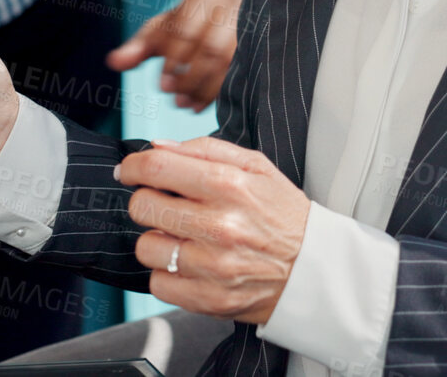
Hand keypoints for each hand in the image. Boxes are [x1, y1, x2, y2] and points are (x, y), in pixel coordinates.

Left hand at [107, 0, 240, 110]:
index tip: (162, 86)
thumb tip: (113, 62)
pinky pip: (243, 71)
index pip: (187, 32)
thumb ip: (139, 47)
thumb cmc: (188, 25)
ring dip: (206, 88)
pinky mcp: (260, 44)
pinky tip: (203, 104)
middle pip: (211, 48)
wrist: (226, 19)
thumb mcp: (162, 31)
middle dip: (191, 79)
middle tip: (176, 100)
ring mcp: (250, 25)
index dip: (173, 62)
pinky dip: (220, 91)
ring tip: (187, 104)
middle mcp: (230, 7)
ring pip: (229, 62)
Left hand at [118, 136, 309, 324]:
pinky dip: (167, 273)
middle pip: (142, 207)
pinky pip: (157, 283)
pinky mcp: (208, 300)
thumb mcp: (256, 167)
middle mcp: (219, 226)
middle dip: (146, 201)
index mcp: (230, 186)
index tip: (130, 170)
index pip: (156, 168)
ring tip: (182, 237)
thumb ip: (204, 149)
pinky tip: (190, 264)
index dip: (133, 166)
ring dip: (158, 239)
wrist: (316, 270)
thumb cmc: (282, 214)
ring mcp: (213, 267)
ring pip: (145, 247)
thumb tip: (156, 146)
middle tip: (164, 204)